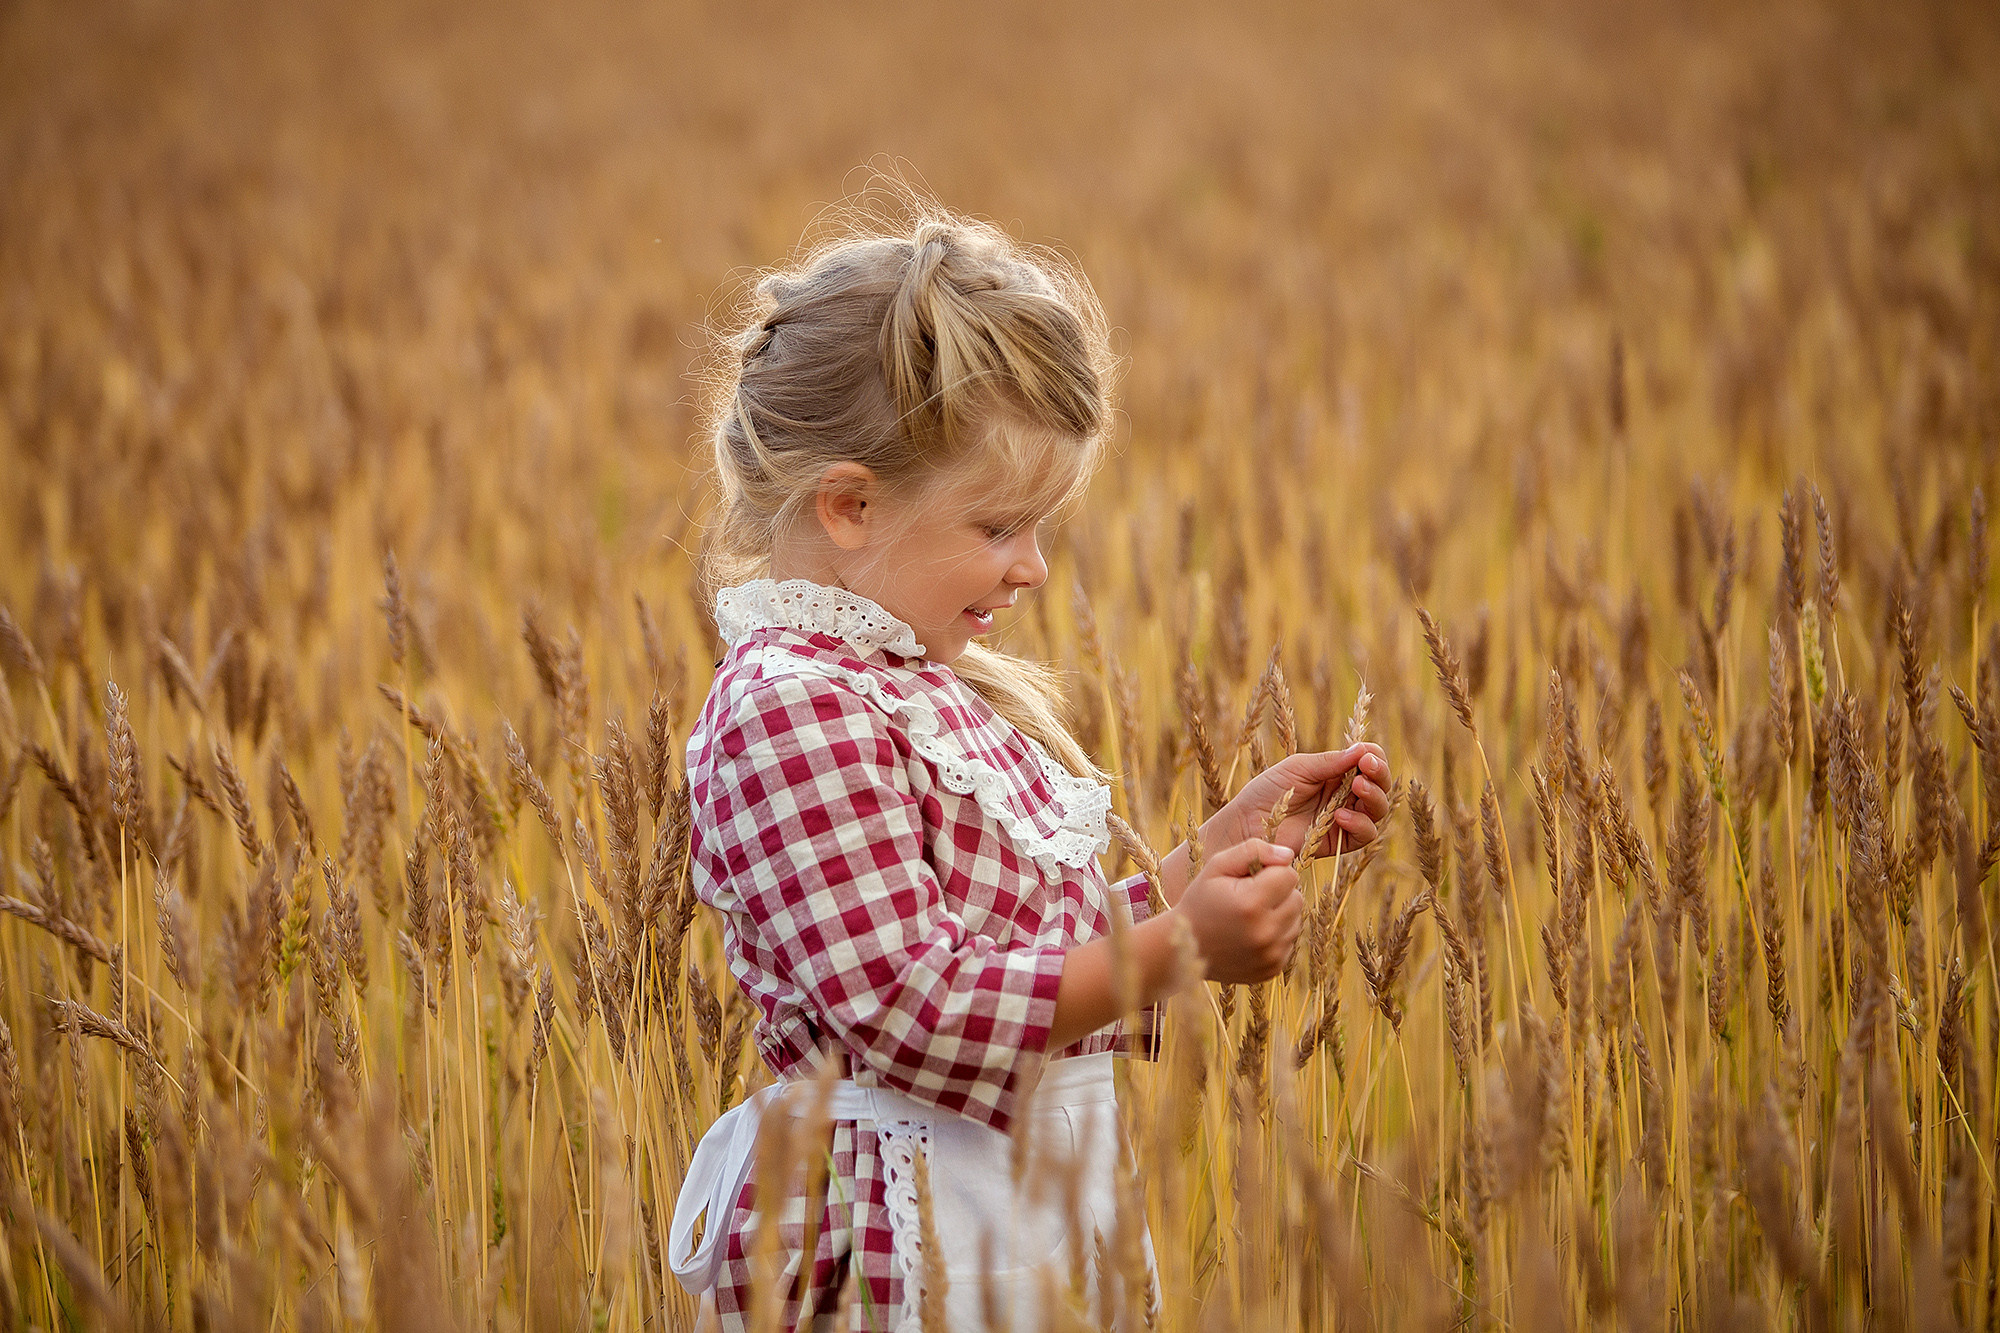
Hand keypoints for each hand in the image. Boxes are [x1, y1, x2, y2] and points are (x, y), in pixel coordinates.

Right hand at [1171, 837, 1303, 983]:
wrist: (1182, 947)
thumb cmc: (1200, 900)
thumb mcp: (1217, 866)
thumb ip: (1253, 850)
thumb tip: (1288, 855)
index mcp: (1251, 904)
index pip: (1289, 875)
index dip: (1270, 872)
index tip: (1249, 879)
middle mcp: (1265, 933)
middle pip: (1297, 898)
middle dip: (1277, 892)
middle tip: (1249, 897)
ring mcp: (1270, 955)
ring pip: (1296, 919)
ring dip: (1279, 914)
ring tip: (1249, 917)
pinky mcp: (1272, 969)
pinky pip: (1290, 940)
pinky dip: (1275, 934)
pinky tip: (1251, 934)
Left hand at [1209, 744, 1392, 861]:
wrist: (1247, 823)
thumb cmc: (1267, 790)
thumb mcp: (1298, 768)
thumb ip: (1330, 762)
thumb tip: (1363, 749)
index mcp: (1336, 772)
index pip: (1369, 761)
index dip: (1374, 758)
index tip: (1366, 756)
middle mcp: (1344, 794)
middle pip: (1380, 785)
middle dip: (1379, 775)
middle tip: (1366, 769)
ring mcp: (1343, 818)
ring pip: (1377, 810)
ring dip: (1374, 797)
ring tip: (1357, 788)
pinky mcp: (1338, 841)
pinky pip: (1363, 835)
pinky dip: (1359, 824)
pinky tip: (1340, 816)